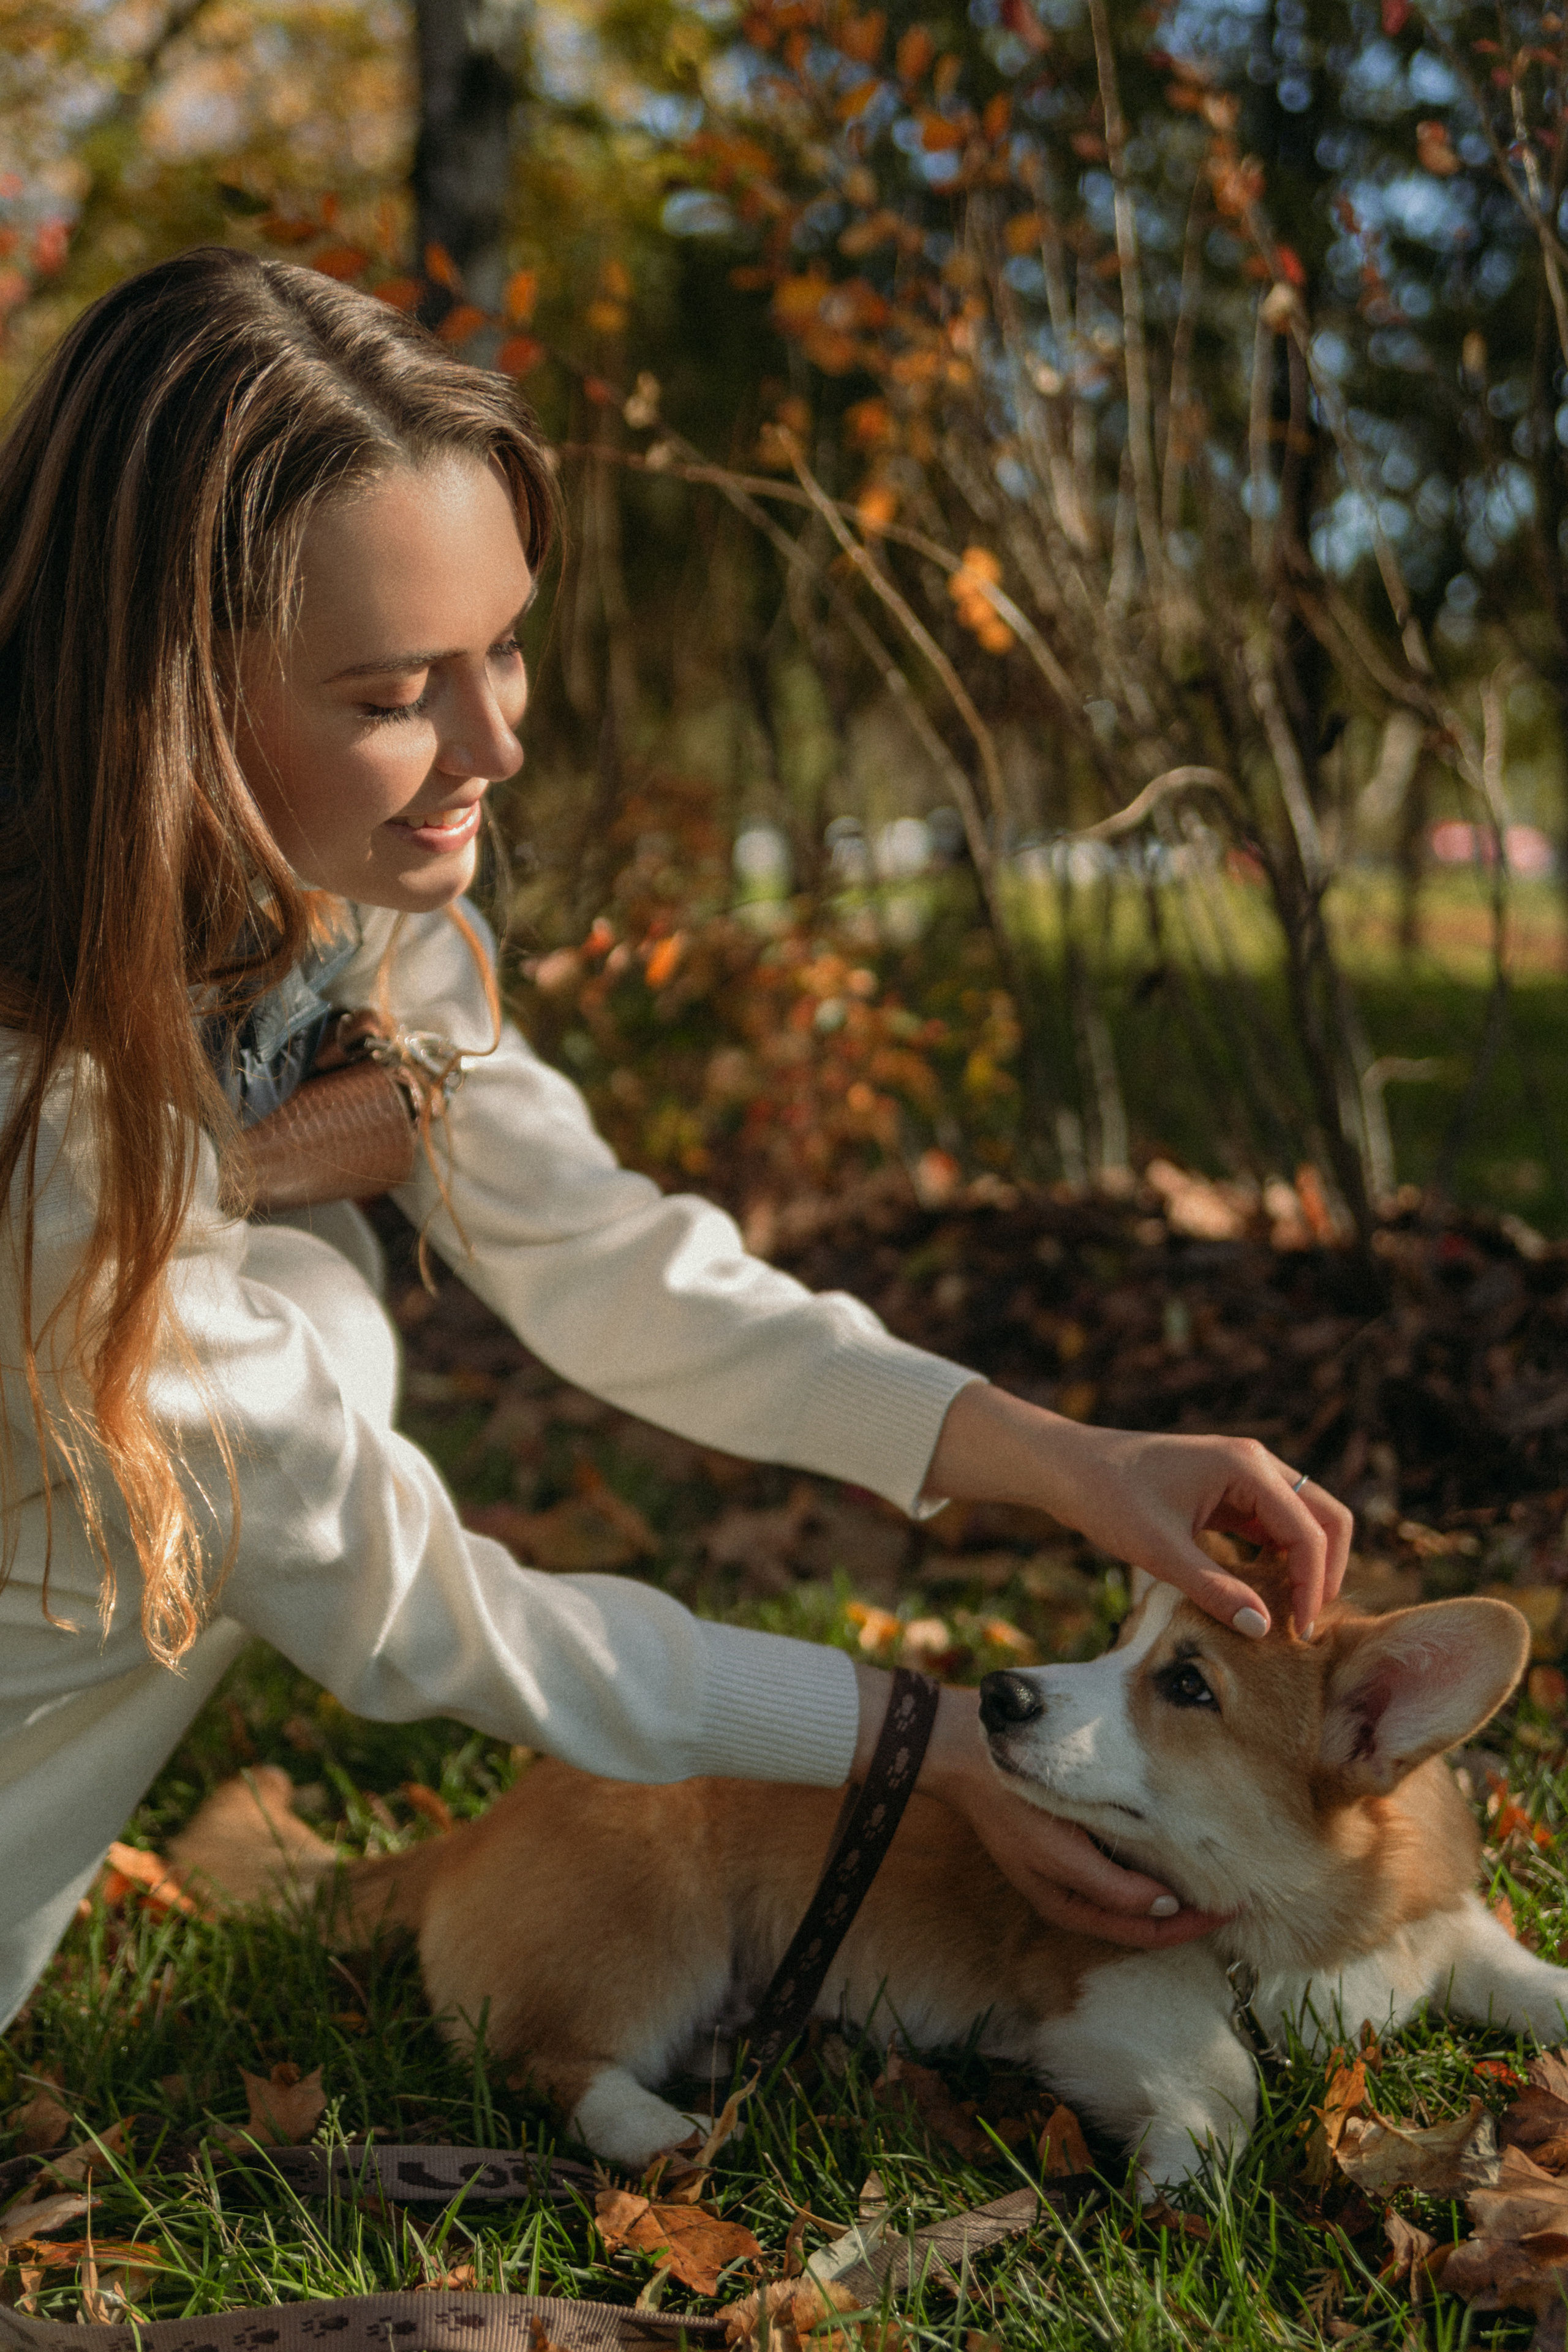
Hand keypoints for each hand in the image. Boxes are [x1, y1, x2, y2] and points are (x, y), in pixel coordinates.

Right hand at [855, 1670, 1225, 1945]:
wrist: (965, 1752)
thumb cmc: (1011, 1806)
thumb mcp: (1061, 1853)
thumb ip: (1114, 1887)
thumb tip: (1167, 1906)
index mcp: (1070, 1905)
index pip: (1147, 1932)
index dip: (1194, 1925)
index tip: (1235, 1905)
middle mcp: (1074, 1891)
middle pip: (1145, 1916)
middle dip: (1190, 1909)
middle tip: (1235, 1889)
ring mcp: (1072, 1862)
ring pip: (1137, 1888)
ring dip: (1174, 1882)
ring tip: (1215, 1865)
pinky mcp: (1071, 1833)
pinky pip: (1122, 1856)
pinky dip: (1152, 1854)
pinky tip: (1173, 1830)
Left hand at [926, 1383, 1351, 1636]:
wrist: (1067, 1468)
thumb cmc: (1108, 1498)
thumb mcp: (1160, 1551)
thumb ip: (1214, 1589)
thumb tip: (1264, 1629)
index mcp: (1248, 1467)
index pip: (1310, 1532)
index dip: (1313, 1586)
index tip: (1299, 1634)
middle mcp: (1256, 1464)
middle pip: (1325, 1517)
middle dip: (1325, 1570)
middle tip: (1305, 1623)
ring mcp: (1244, 1476)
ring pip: (1303, 1521)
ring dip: (1304, 1565)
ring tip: (1287, 1616)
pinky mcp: (1228, 1493)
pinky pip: (1272, 1527)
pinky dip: (1278, 1559)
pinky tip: (1260, 1594)